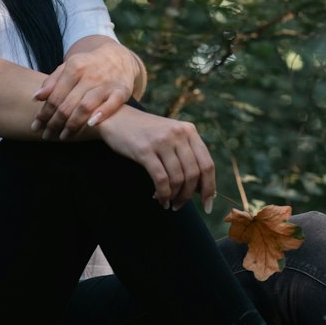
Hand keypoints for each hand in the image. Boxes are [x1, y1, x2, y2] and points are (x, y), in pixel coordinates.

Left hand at [31, 40, 140, 139]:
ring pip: (85, 106)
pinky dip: (101, 113)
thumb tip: (36, 98)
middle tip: (46, 135)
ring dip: (72, 124)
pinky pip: (112, 104)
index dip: (43, 113)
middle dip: (54, 123)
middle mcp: (90, 75)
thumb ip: (52, 82)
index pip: (55, 96)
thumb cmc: (88, 66)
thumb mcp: (69, 67)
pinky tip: (90, 125)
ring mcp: (106, 83)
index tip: (35, 126)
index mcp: (74, 67)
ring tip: (63, 136)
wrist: (118, 57)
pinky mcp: (121, 90)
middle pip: (67, 104)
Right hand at [96, 106, 215, 211]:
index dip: (209, 188)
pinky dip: (163, 194)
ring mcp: (162, 141)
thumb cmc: (146, 134)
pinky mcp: (144, 150)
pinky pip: (161, 179)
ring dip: (175, 197)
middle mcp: (179, 134)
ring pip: (178, 178)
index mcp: (189, 131)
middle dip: (188, 196)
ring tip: (168, 203)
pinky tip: (159, 199)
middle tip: (180, 206)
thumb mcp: (171, 137)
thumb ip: (187, 156)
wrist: (116, 118)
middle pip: (194, 174)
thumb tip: (202, 189)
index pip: (207, 164)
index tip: (208, 205)